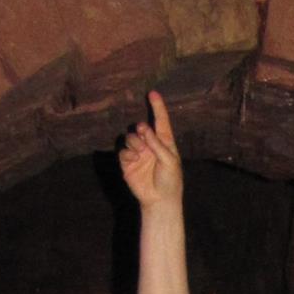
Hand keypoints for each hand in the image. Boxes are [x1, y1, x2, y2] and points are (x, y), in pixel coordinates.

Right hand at [118, 90, 181, 210]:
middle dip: (142, 129)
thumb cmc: (170, 180)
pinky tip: (134, 159)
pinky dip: (128, 154)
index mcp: (164, 142)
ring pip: (130, 138)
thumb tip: (144, 129)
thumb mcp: (170, 161)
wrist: (160, 200)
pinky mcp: (128, 163)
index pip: (160, 121)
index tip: (153, 93)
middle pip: (141, 128)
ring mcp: (139, 154)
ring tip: (141, 152)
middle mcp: (150, 145)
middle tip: (143, 132)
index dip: (157, 107)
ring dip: (135, 142)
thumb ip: (158, 144)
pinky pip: (123, 152)